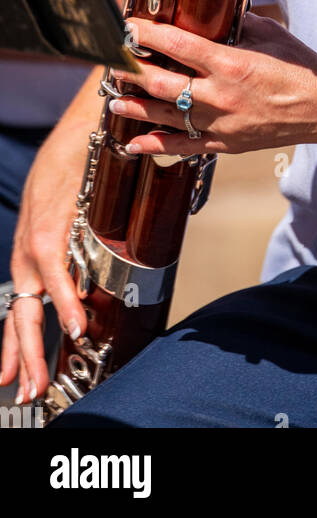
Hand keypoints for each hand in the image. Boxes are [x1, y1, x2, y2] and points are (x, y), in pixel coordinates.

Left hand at [0, 96, 95, 402]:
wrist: (84, 128)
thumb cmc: (81, 166)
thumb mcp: (73, 214)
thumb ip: (80, 245)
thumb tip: (101, 272)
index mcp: (31, 252)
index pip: (17, 307)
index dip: (13, 345)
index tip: (10, 378)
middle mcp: (26, 252)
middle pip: (18, 315)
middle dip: (21, 358)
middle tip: (24, 393)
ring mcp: (35, 242)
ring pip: (30, 303)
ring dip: (37, 344)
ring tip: (39, 379)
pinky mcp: (52, 229)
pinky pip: (57, 274)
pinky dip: (66, 301)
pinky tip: (75, 324)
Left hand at [109, 13, 316, 156]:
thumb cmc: (298, 67)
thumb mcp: (269, 33)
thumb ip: (237, 22)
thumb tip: (215, 8)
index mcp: (231, 62)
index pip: (178, 45)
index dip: (148, 35)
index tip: (128, 28)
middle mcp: (221, 94)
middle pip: (162, 83)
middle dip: (132, 72)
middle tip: (113, 63)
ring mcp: (221, 122)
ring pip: (166, 115)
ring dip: (135, 106)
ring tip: (114, 99)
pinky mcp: (224, 143)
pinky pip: (183, 146)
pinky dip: (156, 146)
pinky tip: (134, 142)